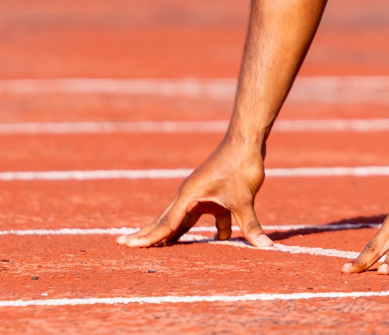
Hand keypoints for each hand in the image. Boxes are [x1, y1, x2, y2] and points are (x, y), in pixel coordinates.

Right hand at [118, 140, 273, 248]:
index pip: (166, 224)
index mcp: (189, 196)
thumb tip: (265, 247)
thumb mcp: (244, 199)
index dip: (150, 238)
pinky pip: (200, 216)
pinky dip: (201, 231)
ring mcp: (199, 194)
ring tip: (152, 245)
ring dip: (169, 233)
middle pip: (164, 220)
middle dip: (146, 233)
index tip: (129, 246)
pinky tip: (210, 243)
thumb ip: (250, 226)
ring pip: (180, 218)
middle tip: (123, 244)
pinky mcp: (212, 194)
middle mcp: (188, 195)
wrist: (246, 140)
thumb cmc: (240, 166)